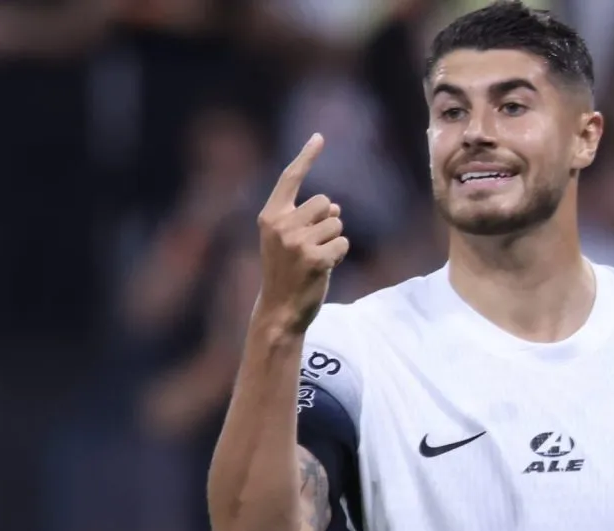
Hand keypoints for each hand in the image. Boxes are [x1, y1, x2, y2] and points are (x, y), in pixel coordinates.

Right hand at [255, 134, 348, 332]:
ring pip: (336, 224)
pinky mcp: (315, 259)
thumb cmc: (286, 272)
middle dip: (327, 221)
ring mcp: (297, 243)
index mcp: (270, 216)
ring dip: (333, 241)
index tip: (319, 136)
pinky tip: (323, 269)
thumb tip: (334, 206)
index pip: (290, 178)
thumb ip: (305, 218)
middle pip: (324, 202)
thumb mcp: (287, 240)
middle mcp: (281, 225)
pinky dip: (339, 256)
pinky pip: (343, 244)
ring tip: (315, 260)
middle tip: (311, 246)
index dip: (306, 156)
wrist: (279, 309)